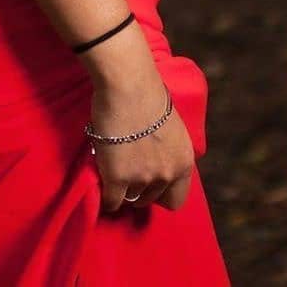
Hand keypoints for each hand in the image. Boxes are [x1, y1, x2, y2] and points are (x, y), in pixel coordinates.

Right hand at [88, 76, 195, 212]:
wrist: (128, 84)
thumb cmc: (147, 93)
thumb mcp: (170, 127)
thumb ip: (166, 149)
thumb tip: (153, 156)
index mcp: (183, 162)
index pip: (176, 199)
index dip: (161, 193)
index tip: (150, 183)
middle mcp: (167, 174)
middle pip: (151, 199)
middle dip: (140, 190)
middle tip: (128, 174)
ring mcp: (142, 178)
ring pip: (132, 199)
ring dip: (123, 190)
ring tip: (114, 175)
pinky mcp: (118, 178)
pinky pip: (112, 201)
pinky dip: (106, 198)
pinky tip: (102, 189)